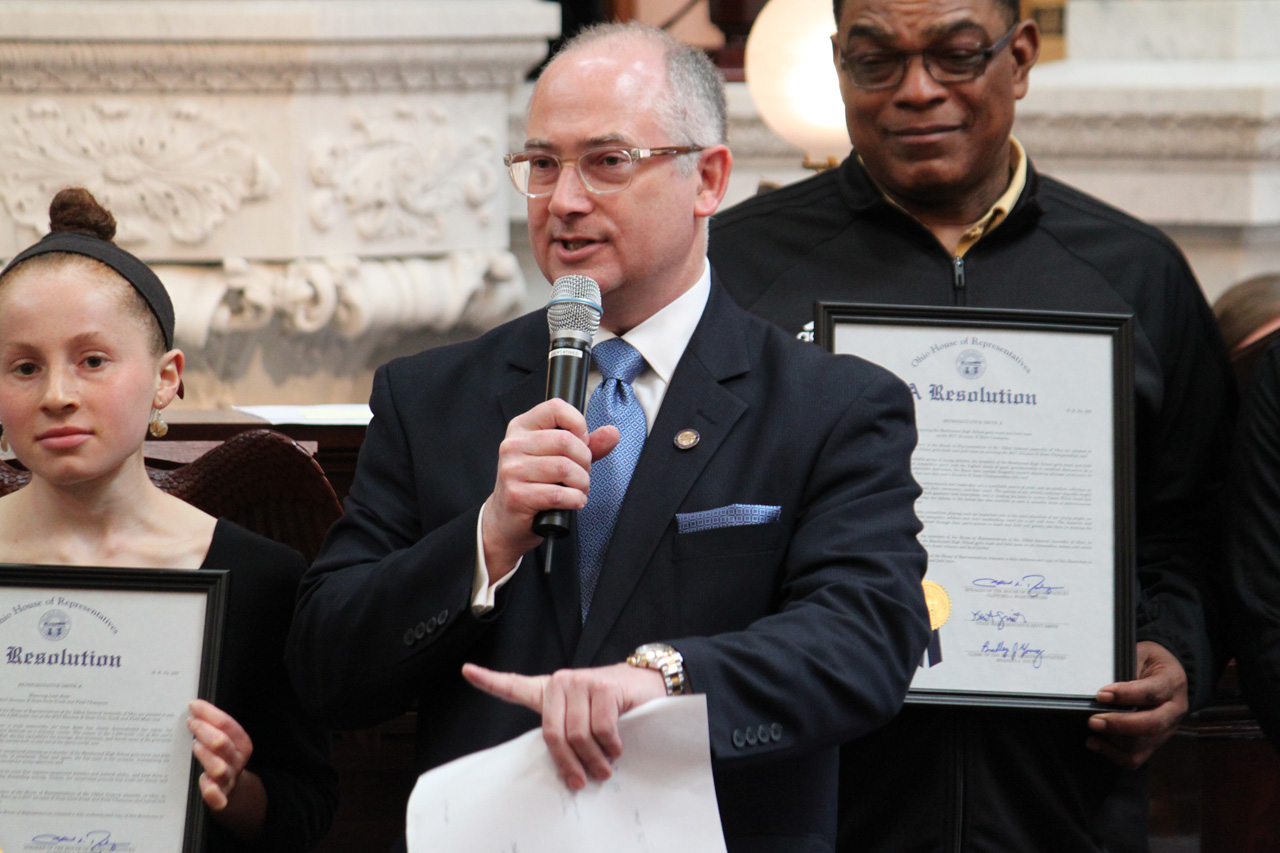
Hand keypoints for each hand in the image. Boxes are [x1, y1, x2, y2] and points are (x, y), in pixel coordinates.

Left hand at [187, 699, 253, 810]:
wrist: (233, 790)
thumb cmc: (222, 758)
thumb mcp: (225, 741)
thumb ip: (214, 727)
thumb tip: (194, 708)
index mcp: (241, 744)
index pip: (228, 725)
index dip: (210, 713)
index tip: (194, 706)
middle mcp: (237, 761)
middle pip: (223, 743)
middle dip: (205, 730)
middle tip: (191, 723)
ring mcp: (228, 780)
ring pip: (219, 768)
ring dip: (206, 755)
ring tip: (194, 745)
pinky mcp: (220, 798)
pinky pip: (218, 798)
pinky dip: (212, 791)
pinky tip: (203, 782)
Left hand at [462, 661, 665, 789]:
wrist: (647, 685)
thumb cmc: (613, 707)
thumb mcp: (584, 720)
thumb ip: (567, 734)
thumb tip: (567, 771)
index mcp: (550, 690)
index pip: (515, 685)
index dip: (489, 680)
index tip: (467, 671)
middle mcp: (562, 682)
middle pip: (553, 734)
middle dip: (570, 763)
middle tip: (584, 781)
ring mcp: (582, 681)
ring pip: (578, 735)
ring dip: (594, 759)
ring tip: (605, 767)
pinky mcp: (604, 686)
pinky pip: (601, 728)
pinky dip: (610, 745)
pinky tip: (616, 747)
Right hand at [481, 398, 618, 579]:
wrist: (507, 519)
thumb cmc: (534, 484)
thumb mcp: (559, 457)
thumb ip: (587, 444)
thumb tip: (612, 433)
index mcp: (522, 427)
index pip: (556, 408)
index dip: (578, 425)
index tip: (581, 443)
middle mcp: (513, 444)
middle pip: (566, 441)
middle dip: (584, 461)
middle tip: (581, 474)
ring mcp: (512, 470)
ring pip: (565, 468)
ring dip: (581, 484)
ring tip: (577, 490)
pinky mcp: (516, 495)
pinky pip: (558, 494)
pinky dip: (574, 500)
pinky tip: (572, 502)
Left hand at [1086, 641, 1188, 768]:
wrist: (1166, 674)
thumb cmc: (1149, 662)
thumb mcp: (1140, 653)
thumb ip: (1125, 666)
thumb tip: (1101, 686)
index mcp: (1173, 682)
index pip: (1151, 693)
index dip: (1126, 695)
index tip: (1101, 695)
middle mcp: (1174, 710)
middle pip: (1152, 724)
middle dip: (1119, 724)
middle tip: (1093, 719)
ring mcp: (1167, 729)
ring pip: (1143, 745)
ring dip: (1114, 740)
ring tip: (1092, 728)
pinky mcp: (1155, 742)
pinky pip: (1136, 758)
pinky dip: (1113, 754)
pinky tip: (1095, 742)